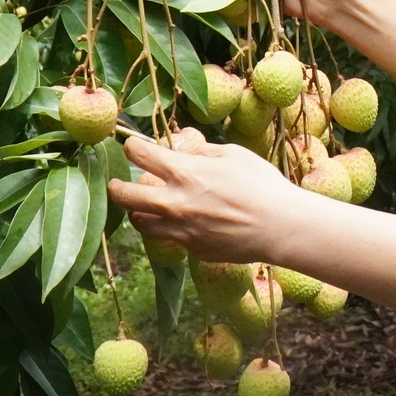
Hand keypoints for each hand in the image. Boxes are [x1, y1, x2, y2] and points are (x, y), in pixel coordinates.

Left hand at [107, 133, 298, 261]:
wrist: (279, 227)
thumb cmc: (262, 184)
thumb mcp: (233, 154)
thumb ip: (201, 151)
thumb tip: (183, 147)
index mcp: (184, 172)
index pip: (139, 154)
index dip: (132, 147)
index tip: (133, 147)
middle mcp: (174, 203)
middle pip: (125, 195)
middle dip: (116, 186)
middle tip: (116, 184)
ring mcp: (181, 230)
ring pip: (140, 224)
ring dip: (138, 212)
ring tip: (143, 207)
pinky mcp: (192, 249)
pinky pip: (171, 238)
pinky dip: (170, 229)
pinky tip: (183, 222)